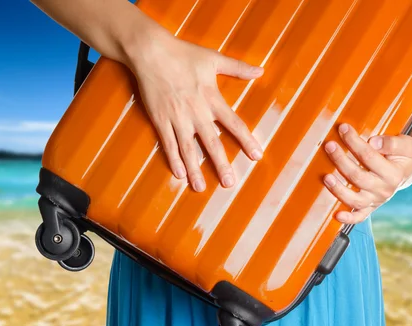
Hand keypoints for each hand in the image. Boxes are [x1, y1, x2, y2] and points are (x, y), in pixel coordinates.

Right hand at [125, 29, 263, 191]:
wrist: (151, 52)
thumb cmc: (183, 53)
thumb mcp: (214, 58)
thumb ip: (238, 68)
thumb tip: (260, 72)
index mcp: (212, 99)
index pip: (234, 124)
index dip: (246, 141)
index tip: (257, 156)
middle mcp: (197, 112)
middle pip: (212, 143)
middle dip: (221, 164)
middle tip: (229, 183)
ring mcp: (177, 118)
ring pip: (188, 149)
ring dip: (195, 169)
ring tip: (200, 188)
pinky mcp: (161, 120)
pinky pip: (168, 143)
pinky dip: (173, 159)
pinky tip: (179, 175)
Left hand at [323, 123, 411, 223]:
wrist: (409, 171)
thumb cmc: (404, 155)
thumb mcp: (406, 144)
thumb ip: (391, 143)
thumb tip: (373, 142)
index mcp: (394, 174)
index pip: (369, 156)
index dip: (354, 142)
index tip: (343, 129)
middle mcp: (385, 190)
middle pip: (357, 176)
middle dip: (341, 160)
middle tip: (329, 145)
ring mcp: (376, 200)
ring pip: (354, 199)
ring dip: (338, 189)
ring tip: (325, 177)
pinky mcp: (370, 207)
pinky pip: (359, 216)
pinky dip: (348, 218)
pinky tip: (337, 215)